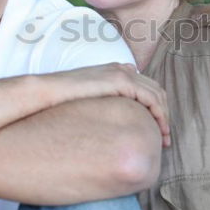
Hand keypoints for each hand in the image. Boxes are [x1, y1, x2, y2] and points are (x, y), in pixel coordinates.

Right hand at [44, 63, 169, 146]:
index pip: (146, 89)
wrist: (44, 94)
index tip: (157, 132)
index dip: (156, 110)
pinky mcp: (120, 82)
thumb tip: (112, 125)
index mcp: (115, 72)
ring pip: (157, 95)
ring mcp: (122, 73)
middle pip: (156, 91)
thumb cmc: (60, 105)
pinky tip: (159, 131)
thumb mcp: (88, 105)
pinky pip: (150, 99)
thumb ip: (105, 108)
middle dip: (165, 115)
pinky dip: (159, 115)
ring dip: (164, 118)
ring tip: (165, 139)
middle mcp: (122, 69)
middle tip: (166, 139)